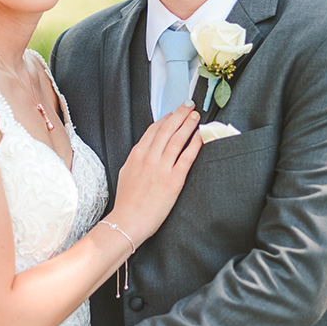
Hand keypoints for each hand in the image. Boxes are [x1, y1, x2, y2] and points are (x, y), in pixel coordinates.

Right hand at [111, 100, 201, 244]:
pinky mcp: (174, 180)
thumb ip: (137, 158)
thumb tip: (146, 150)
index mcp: (137, 154)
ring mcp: (162, 167)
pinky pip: (187, 157)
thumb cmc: (127, 201)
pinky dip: (194, 144)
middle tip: (189, 105)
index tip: (174, 113)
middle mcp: (149, 157)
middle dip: (179, 114)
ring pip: (177, 139)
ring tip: (196, 116)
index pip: (153, 130)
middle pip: (167, 129)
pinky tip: (200, 136)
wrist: (129, 220)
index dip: (166, 119)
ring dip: (188, 125)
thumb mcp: (126, 172)